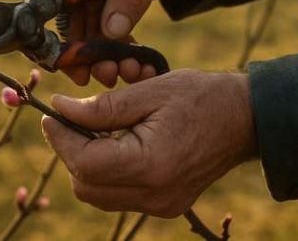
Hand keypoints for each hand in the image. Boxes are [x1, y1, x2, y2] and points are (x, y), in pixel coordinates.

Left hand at [40, 70, 255, 216]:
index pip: (84, 164)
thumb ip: (101, 106)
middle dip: (70, 152)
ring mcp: (161, 205)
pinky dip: (108, 172)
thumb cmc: (201, 96)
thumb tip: (61, 110)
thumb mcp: (149, 91)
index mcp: (151, 165)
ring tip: (95, 128)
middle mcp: (154, 195)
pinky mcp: (165, 204)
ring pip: (99, 195)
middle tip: (71, 119)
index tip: (51, 113)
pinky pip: (120, 195)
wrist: (246, 118)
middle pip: (86, 187)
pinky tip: (116, 143)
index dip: (60, 138)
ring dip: (87, 163)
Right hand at [50, 0, 215, 85]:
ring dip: (98, 48)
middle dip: (81, 44)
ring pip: (90, 21)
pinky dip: (116, 42)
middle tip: (91, 76)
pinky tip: (128, 61)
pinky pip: (108, 22)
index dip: (58, 22)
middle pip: (71, 10)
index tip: (66, 57)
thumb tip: (111, 31)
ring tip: (113, 74)